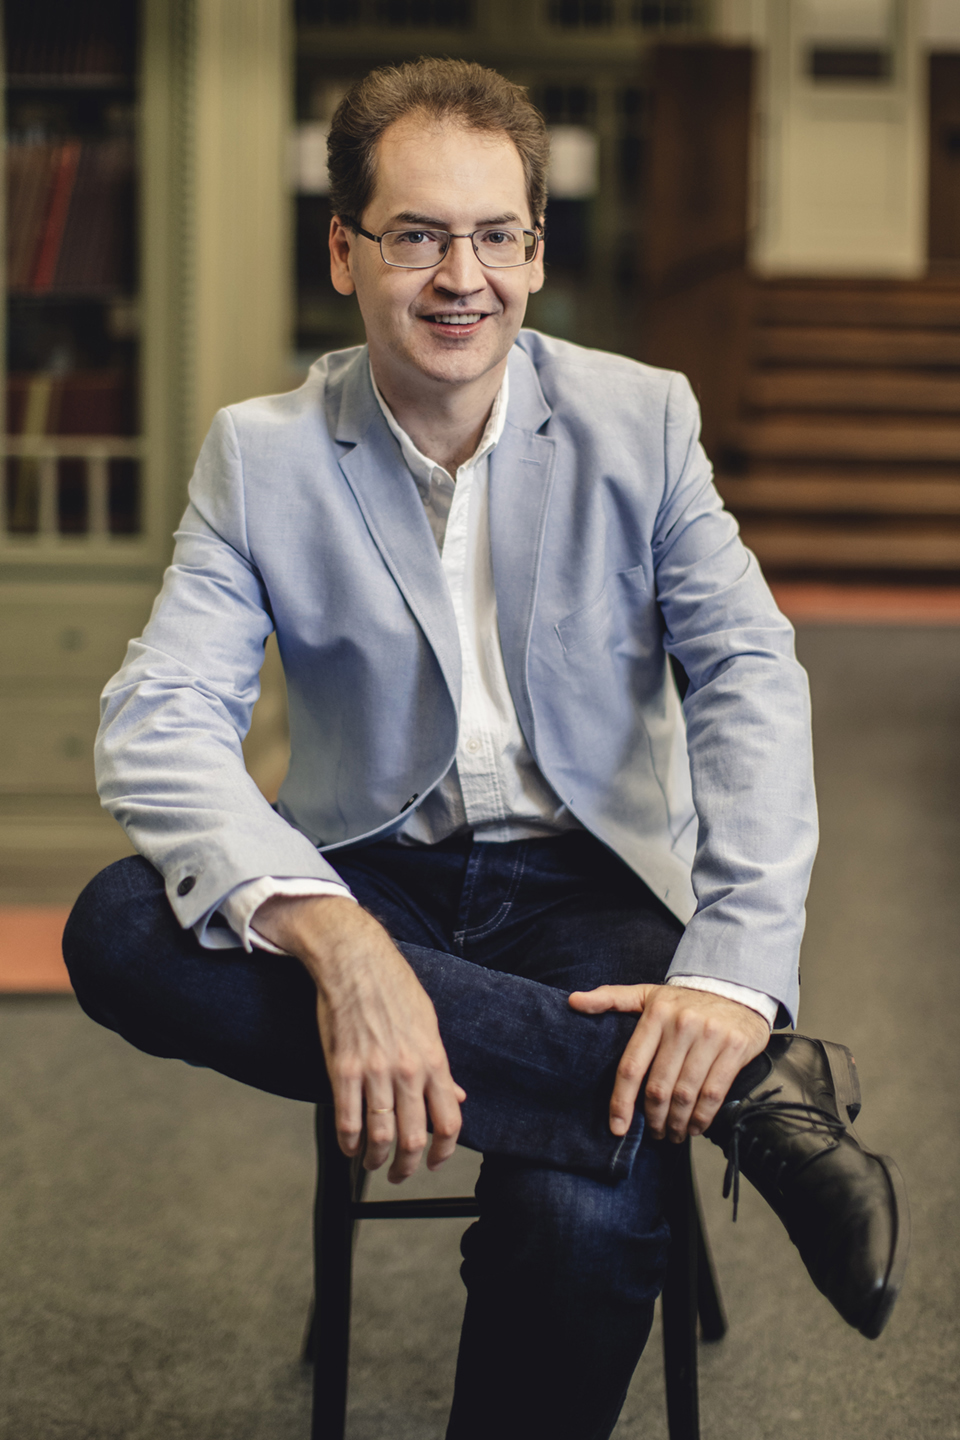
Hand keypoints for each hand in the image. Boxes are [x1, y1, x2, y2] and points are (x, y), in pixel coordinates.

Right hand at [253, 895, 464, 1182]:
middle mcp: (408, 1070)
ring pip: (381, 1135)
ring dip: (377, 1159)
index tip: (435, 1162)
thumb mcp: (428, 1024)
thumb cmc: (394, 987)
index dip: (444, 1151)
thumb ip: (441, 1067)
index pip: (449, 1121)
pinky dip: (348, 1142)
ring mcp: (375, 1071)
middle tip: (401, 1174)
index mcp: (433, 1059)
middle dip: (408, 1166)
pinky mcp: (344, 1069)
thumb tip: (456, 1096)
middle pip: (415, 1137)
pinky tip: (349, 1147)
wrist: (356, 961)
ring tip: (373, 1163)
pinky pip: (347, 1119)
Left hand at [567, 984, 768, 1143]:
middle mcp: (682, 1024)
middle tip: (653, 1132)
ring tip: (672, 1134)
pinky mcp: (733, 1048)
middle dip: (653, 1119)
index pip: (632, 1066)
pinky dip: (702, 1118)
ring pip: (686, 1095)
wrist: (736, 989)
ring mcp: (710, 1037)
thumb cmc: (685, 1000)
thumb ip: (610, 999)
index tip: (617, 1127)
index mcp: (656, 1013)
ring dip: (676, 1123)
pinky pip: (714, 1093)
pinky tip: (694, 1126)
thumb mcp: (647, 994)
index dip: (622, 1101)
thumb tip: (573, 1001)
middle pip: (659, 1087)